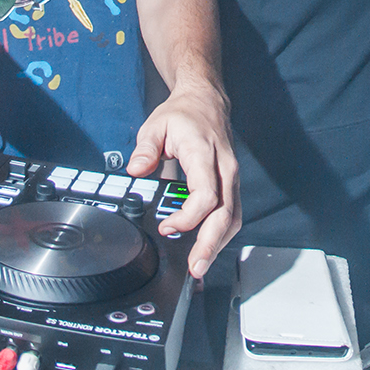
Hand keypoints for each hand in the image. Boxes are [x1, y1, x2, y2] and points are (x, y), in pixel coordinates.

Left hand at [127, 81, 240, 278]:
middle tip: (195, 268)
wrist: (206, 101)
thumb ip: (145, 149)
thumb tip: (136, 170)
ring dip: (218, 244)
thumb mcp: (155, 125)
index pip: (206, 194)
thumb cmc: (183, 114)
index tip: (167, 227)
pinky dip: (220, 234)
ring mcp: (231, 177)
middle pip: (225, 213)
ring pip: (233, 218)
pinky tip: (206, 248)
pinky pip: (231, 213)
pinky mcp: (230, 184)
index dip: (189, 217)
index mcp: (204, 154)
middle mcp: (224, 168)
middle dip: (210, 245)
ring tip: (199, 265)